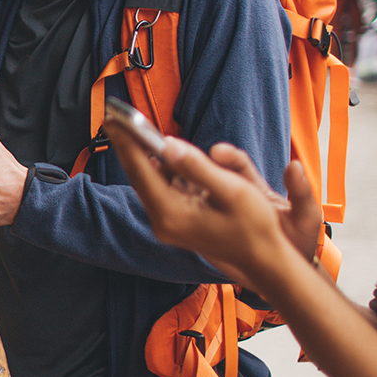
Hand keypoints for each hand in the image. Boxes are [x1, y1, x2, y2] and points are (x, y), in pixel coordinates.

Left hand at [107, 123, 318, 296]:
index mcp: (172, 213)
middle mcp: (162, 221)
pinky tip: (155, 150)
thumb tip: (168, 144)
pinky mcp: (174, 221)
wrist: (262, 258)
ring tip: (130, 127)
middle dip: (127, 145)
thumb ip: (197, 167)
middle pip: (139, 175)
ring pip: (147, 181)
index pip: (142, 170)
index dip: (127, 141)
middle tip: (114, 118)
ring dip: (141, 155)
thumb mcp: (232, 190)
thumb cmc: (254, 225)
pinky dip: (157, 167)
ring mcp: (166, 223)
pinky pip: (160, 188)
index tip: (114, 119)